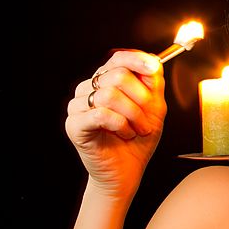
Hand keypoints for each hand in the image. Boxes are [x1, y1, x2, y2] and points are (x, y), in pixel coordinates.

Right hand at [65, 50, 165, 200]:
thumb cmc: (138, 138)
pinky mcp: (74, 124)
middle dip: (141, 99)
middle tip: (148, 119)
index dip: (136, 59)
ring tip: (136, 129)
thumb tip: (153, 60)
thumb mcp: (154, 107)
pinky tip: (125, 134)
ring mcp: (78, 106)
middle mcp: (89, 89)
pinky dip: (120, 125)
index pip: (118, 58)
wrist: (127, 170)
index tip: (152, 67)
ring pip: (110, 94)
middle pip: (118, 75)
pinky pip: (101, 114)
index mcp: (107, 80)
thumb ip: (153, 83)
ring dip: (133, 115)